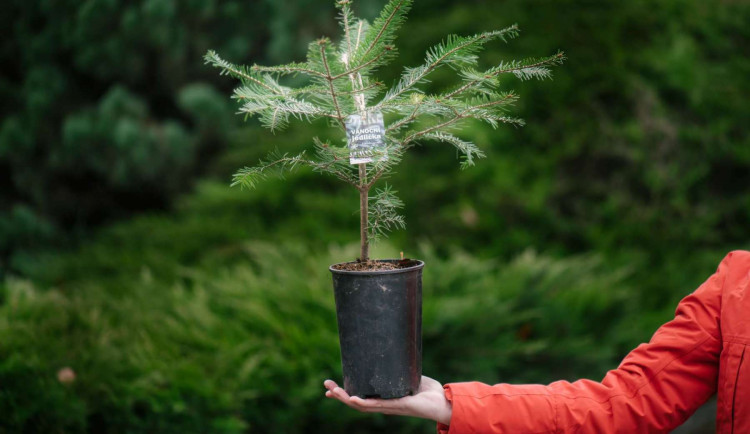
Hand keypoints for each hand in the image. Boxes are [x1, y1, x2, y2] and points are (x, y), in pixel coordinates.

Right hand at [323, 376, 451, 424]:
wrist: (441, 402)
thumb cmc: (427, 391)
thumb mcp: (408, 375)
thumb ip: (399, 366)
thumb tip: (392, 347)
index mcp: (384, 399)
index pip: (360, 398)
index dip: (345, 394)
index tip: (331, 388)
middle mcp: (383, 405)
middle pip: (355, 402)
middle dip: (339, 395)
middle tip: (326, 386)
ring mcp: (389, 406)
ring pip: (361, 405)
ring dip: (345, 399)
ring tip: (332, 392)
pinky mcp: (397, 405)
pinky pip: (377, 405)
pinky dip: (363, 403)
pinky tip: (353, 399)